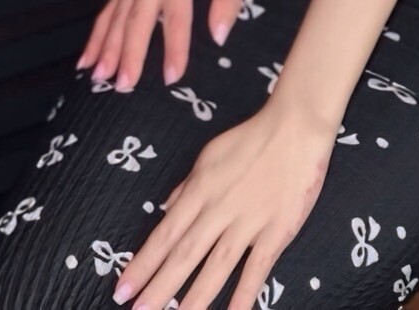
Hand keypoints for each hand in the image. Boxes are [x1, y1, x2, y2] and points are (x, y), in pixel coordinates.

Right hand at [77, 0, 242, 88]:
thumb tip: (219, 37)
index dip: (175, 49)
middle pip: (138, 21)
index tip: (171, 77)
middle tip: (125, 85)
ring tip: (101, 78)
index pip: (177, 18)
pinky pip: (106, 13)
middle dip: (130, 54)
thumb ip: (228, 4)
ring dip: (107, 49)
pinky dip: (94, 37)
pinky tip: (86, 61)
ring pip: (117, 19)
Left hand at [112, 98, 336, 309]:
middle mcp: (219, 209)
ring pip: (215, 267)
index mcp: (201, 189)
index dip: (143, 264)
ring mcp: (248, 222)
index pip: (165, 234)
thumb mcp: (210, 155)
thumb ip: (188, 185)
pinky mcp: (276, 231)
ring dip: (194, 299)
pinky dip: (243, 296)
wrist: (296, 126)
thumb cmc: (251, 138)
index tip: (122, 289)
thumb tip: (165, 208)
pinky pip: (256, 269)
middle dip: (159, 287)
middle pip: (184, 254)